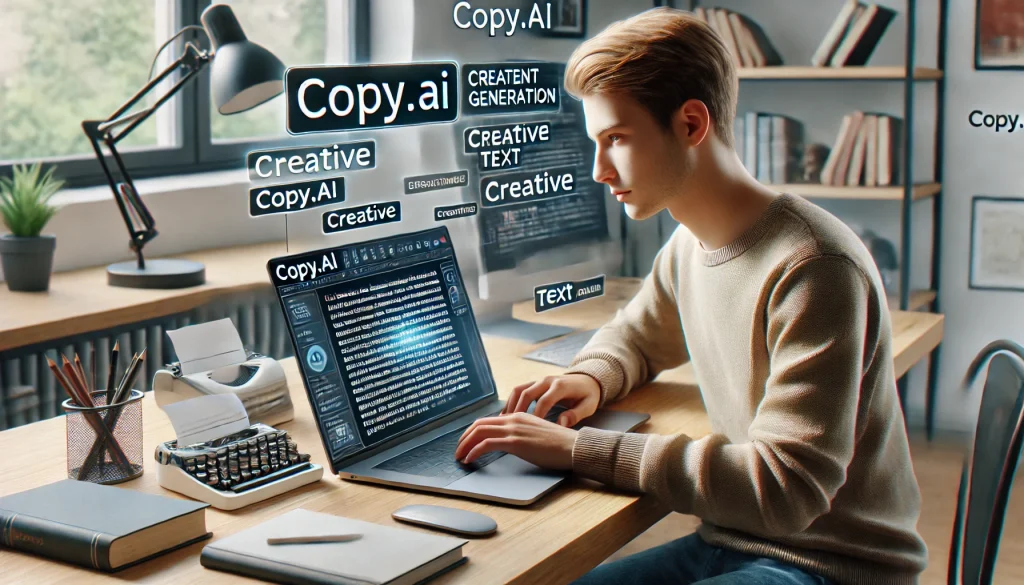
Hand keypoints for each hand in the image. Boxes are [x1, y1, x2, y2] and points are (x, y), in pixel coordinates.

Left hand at [454, 412, 576, 469]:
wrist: (573, 446)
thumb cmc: (559, 445)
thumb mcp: (536, 434)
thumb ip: (522, 435)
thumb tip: (510, 444)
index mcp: (518, 416)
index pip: (488, 420)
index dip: (473, 431)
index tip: (467, 442)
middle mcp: (514, 419)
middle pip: (479, 424)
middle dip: (464, 437)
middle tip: (458, 450)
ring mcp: (514, 429)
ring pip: (479, 432)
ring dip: (465, 444)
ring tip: (459, 456)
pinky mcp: (515, 442)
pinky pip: (486, 444)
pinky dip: (474, 451)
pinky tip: (470, 459)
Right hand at [502, 374, 600, 426]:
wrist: (587, 379)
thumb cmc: (588, 396)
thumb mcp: (588, 406)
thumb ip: (575, 415)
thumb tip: (560, 423)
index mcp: (560, 386)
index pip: (544, 401)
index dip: (536, 415)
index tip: (530, 431)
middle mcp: (547, 380)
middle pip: (527, 393)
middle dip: (518, 411)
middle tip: (512, 428)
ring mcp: (539, 380)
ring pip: (519, 390)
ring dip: (510, 405)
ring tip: (504, 422)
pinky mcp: (534, 383)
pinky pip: (518, 390)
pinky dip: (511, 402)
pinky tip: (506, 415)